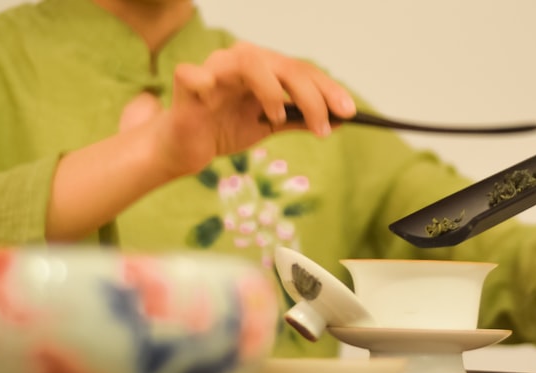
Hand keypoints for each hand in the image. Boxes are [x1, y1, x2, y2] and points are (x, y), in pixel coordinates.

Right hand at [150, 41, 355, 179]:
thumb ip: (300, 119)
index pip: (301, 71)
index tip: (349, 112)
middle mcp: (240, 61)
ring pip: (249, 62)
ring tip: (278, 118)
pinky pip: (194, 75)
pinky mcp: (186, 82)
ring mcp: (213, 69)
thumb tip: (340, 120)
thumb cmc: (225, 129)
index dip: (327, 90)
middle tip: (325, 126)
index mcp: (263, 68)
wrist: (186, 148)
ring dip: (271, 90)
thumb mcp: (269, 125)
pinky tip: (213, 100)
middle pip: (284, 66)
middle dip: (311, 95)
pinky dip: (204, 83)